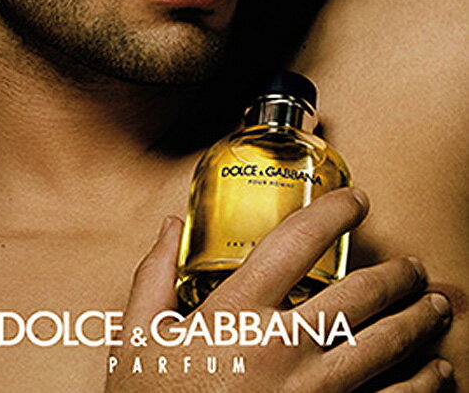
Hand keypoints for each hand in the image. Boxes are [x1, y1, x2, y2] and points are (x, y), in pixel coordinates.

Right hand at [105, 189, 452, 390]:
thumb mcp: (137, 337)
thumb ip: (153, 276)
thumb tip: (169, 226)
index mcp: (235, 313)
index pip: (296, 243)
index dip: (334, 212)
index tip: (357, 200)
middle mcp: (281, 348)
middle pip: (357, 296)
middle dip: (395, 275)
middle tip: (411, 266)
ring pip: (384, 347)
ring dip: (418, 322)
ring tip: (435, 306)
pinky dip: (424, 386)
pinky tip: (439, 373)